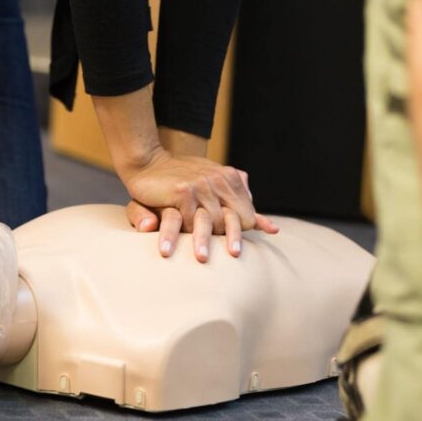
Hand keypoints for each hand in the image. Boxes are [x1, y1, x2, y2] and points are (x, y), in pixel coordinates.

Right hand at [121, 150, 277, 261]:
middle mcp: (218, 181)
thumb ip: (241, 203)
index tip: (236, 248)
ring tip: (202, 259)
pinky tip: (170, 248)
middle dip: (231, 238)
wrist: (149, 161)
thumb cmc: (184, 178)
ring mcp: (200, 186)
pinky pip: (185, 218)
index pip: (246, 212)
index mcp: (230, 179)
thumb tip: (272, 228)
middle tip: (233, 255)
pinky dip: (178, 234)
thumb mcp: (216, 185)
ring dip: (203, 242)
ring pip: (209, 221)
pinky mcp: (182, 192)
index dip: (240, 231)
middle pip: (231, 218)